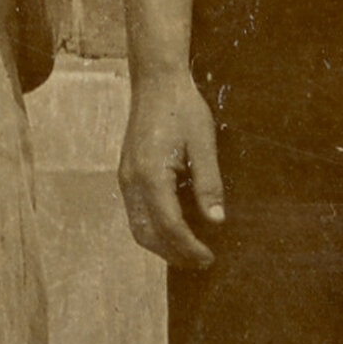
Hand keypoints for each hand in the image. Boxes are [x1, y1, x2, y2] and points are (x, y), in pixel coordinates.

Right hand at [119, 68, 226, 270]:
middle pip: (148, 234)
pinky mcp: (127, 173)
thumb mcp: (204, 143)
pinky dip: (153, 229)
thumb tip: (216, 220)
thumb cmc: (183, 108)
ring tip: (188, 252)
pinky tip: (174, 229)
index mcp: (151, 175)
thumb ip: (209, 183)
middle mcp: (132, 181)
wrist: (156, 81)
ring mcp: (125, 178)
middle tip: (201, 262)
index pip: (169, 225)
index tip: (209, 257)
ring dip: (161, 245)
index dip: (189, 246)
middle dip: (173, 253)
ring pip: (137, 227)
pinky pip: (135, 213)